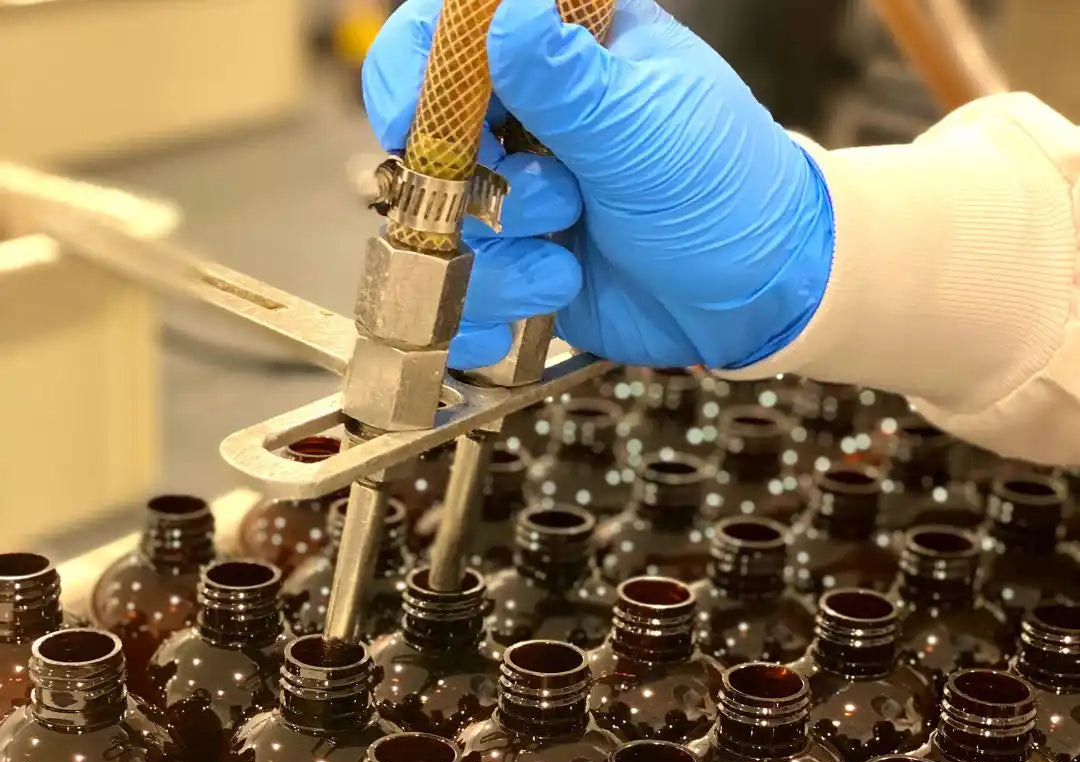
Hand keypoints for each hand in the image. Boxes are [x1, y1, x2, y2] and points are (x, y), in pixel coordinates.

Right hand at [362, 0, 834, 370]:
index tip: (414, 123)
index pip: (448, 38)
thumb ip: (568, 79)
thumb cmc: (724, 188)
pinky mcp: (522, 269)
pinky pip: (467, 297)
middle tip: (557, 203)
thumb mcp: (647, 129)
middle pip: (430, 146)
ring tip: (566, 268)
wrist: (756, 296)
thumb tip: (502, 10)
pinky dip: (487, 319)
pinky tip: (529, 317)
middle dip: (483, 190)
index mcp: (562, 54)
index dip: (413, 77)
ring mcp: (521, 203)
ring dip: (502, 262)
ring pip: (446, 232)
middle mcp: (528, 126)